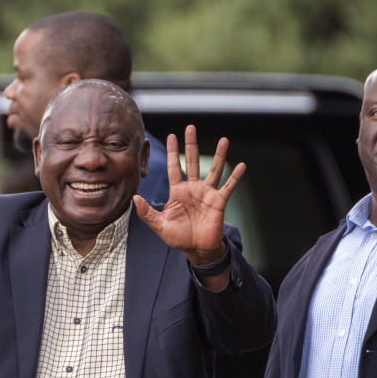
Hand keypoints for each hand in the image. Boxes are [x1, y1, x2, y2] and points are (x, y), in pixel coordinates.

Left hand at [134, 124, 244, 265]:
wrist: (197, 250)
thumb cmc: (178, 237)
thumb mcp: (159, 225)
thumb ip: (147, 212)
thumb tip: (135, 199)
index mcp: (177, 192)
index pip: (174, 167)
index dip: (173, 152)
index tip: (171, 136)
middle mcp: (193, 189)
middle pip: (192, 162)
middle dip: (191, 145)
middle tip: (190, 127)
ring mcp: (207, 194)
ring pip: (214, 170)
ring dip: (219, 155)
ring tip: (224, 140)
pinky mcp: (219, 202)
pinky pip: (228, 187)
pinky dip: (235, 177)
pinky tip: (241, 166)